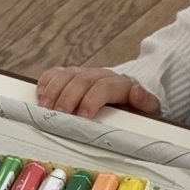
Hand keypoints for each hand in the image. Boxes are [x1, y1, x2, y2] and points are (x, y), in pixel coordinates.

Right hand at [35, 65, 160, 119]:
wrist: (128, 96)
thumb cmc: (135, 109)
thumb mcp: (149, 110)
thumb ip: (146, 103)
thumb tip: (137, 92)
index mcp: (121, 83)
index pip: (104, 86)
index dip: (92, 99)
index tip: (83, 116)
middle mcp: (100, 75)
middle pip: (81, 80)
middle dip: (68, 98)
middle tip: (58, 116)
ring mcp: (84, 73)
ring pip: (66, 75)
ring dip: (53, 91)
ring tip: (45, 108)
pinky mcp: (71, 75)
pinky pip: (56, 73)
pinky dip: (46, 83)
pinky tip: (40, 96)